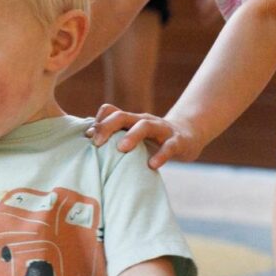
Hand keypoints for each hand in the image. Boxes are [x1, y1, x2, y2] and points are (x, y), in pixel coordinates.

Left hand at [85, 105, 202, 168]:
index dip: (98, 122)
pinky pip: (169, 146)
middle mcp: (143, 121)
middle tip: (96, 143)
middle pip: (122, 116)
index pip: (110, 111)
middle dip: (107, 127)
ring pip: (145, 126)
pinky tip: (152, 164)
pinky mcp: (178, 141)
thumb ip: (115, 139)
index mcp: (131, 120)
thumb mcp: (133, 136)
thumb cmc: (153, 140)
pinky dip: (161, 155)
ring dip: (132, 136)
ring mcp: (161, 129)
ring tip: (121, 148)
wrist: (188, 135)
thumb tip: (89, 148)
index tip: (87, 137)